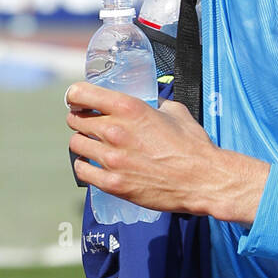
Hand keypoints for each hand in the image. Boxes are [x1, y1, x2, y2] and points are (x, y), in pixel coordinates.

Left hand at [64, 82, 269, 223]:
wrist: (202, 179)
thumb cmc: (192, 145)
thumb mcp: (174, 111)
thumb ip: (156, 102)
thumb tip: (150, 99)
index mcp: (129, 108)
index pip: (81, 94)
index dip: (75, 96)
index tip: (77, 100)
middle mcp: (115, 130)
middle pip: (75, 119)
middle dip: (80, 119)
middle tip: (88, 123)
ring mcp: (111, 159)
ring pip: (76, 144)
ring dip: (82, 142)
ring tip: (92, 144)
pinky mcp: (113, 183)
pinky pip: (82, 170)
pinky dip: (85, 165)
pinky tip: (93, 164)